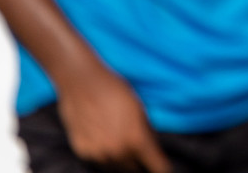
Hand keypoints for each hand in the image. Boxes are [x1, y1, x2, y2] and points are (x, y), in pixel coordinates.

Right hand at [54, 61, 170, 171]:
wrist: (82, 83)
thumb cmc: (115, 91)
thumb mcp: (140, 110)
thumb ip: (147, 132)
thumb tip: (152, 147)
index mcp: (137, 140)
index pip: (157, 166)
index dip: (162, 169)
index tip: (165, 169)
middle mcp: (118, 152)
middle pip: (135, 170)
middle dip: (140, 163)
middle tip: (140, 153)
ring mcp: (98, 154)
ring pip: (116, 168)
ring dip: (122, 161)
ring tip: (121, 144)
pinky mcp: (83, 152)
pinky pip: (98, 162)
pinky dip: (104, 156)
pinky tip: (105, 141)